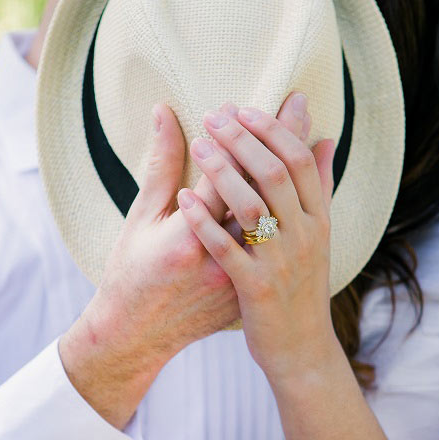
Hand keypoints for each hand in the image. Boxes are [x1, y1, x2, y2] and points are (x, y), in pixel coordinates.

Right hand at [60, 100, 310, 426]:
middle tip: (299, 103)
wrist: (136, 337)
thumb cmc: (130, 273)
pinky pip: (277, 241)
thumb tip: (165, 111)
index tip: (251, 102)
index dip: (240, 134)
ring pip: (276, 215)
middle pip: (261, 188)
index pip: (223, 173)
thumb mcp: (140, 217)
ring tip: (309, 137)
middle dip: (281, 141)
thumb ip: (158, 164)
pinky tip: (303, 185)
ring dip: (293, 174)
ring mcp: (238, 275)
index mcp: (185, 235)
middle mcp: (217, 256)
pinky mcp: (247, 287)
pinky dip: (290, 211)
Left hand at [177, 93, 339, 383]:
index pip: (300, 160)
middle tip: (212, 115)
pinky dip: (204, 220)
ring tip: (197, 145)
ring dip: (221, 170)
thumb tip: (326, 138)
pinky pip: (226, 248)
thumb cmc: (303, 288)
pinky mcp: (256, 288)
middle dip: (242, 140)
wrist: (302, 350)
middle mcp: (305, 237)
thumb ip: (321, 186)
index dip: (272, 129)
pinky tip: (183, 197)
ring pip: (251, 206)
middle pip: (275, 174)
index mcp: (319, 221)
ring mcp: (281, 263)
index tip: (242, 108)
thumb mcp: (320, 236)